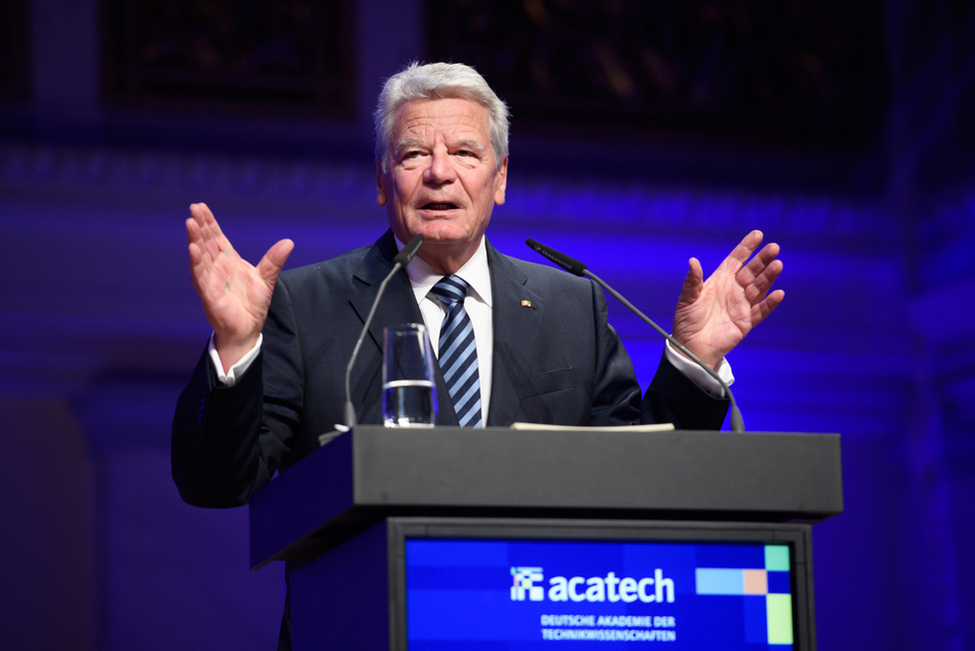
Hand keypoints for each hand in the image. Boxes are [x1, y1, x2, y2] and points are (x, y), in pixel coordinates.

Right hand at [186, 203, 293, 371]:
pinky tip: (192, 249)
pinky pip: (200, 276)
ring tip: (190, 223)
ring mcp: (210, 280)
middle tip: (194, 208)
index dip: (209, 223)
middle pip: (206, 242)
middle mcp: (216, 267)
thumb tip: (288, 242)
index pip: (216, 237)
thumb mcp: (266, 279)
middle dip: (200, 226)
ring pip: (200, 256)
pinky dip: (196, 263)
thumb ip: (274, 261)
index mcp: (228, 261)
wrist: (247, 329)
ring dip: (195, 239)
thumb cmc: (252, 303)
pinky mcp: (209, 294)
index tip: (201, 206)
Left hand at [671, 230, 783, 368]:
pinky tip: (778, 293)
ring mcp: (741, 306)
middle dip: (762, 260)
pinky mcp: (745, 322)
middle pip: (751, 272)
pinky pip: (760, 311)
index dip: (746, 248)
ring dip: (768, 277)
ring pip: (759, 288)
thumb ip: (692, 281)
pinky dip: (769, 303)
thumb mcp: (687, 299)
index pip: (736, 261)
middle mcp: (733, 291)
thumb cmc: (686, 321)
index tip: (758, 234)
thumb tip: (693, 261)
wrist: (690, 347)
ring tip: (777, 265)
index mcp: (720, 281)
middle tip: (774, 248)